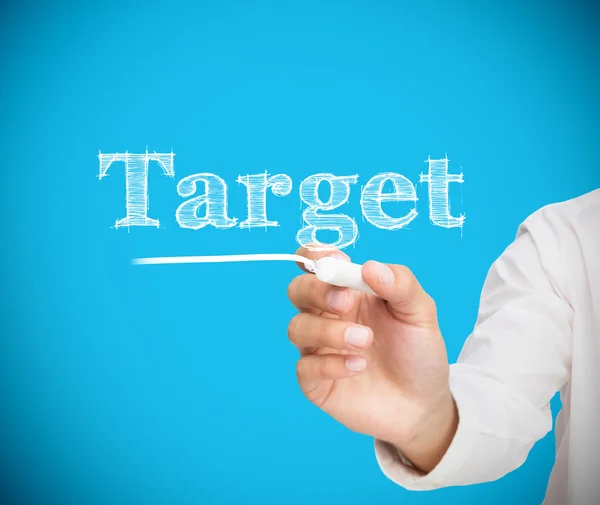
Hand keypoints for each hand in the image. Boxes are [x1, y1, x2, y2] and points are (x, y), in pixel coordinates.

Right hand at [287, 246, 457, 471]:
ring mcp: (319, 348)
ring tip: (365, 341)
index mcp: (349, 292)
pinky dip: (330, 364)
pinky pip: (305, 367)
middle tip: (345, 303)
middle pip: (297, 290)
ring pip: (297, 328)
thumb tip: (370, 267)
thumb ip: (401, 285)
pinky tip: (359, 366)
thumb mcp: (421, 313)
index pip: (316, 264)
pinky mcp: (316, 381)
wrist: (424, 404)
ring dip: (328, 331)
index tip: (332, 261)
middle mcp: (328, 316)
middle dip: (315, 291)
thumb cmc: (418, 352)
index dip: (314, 256)